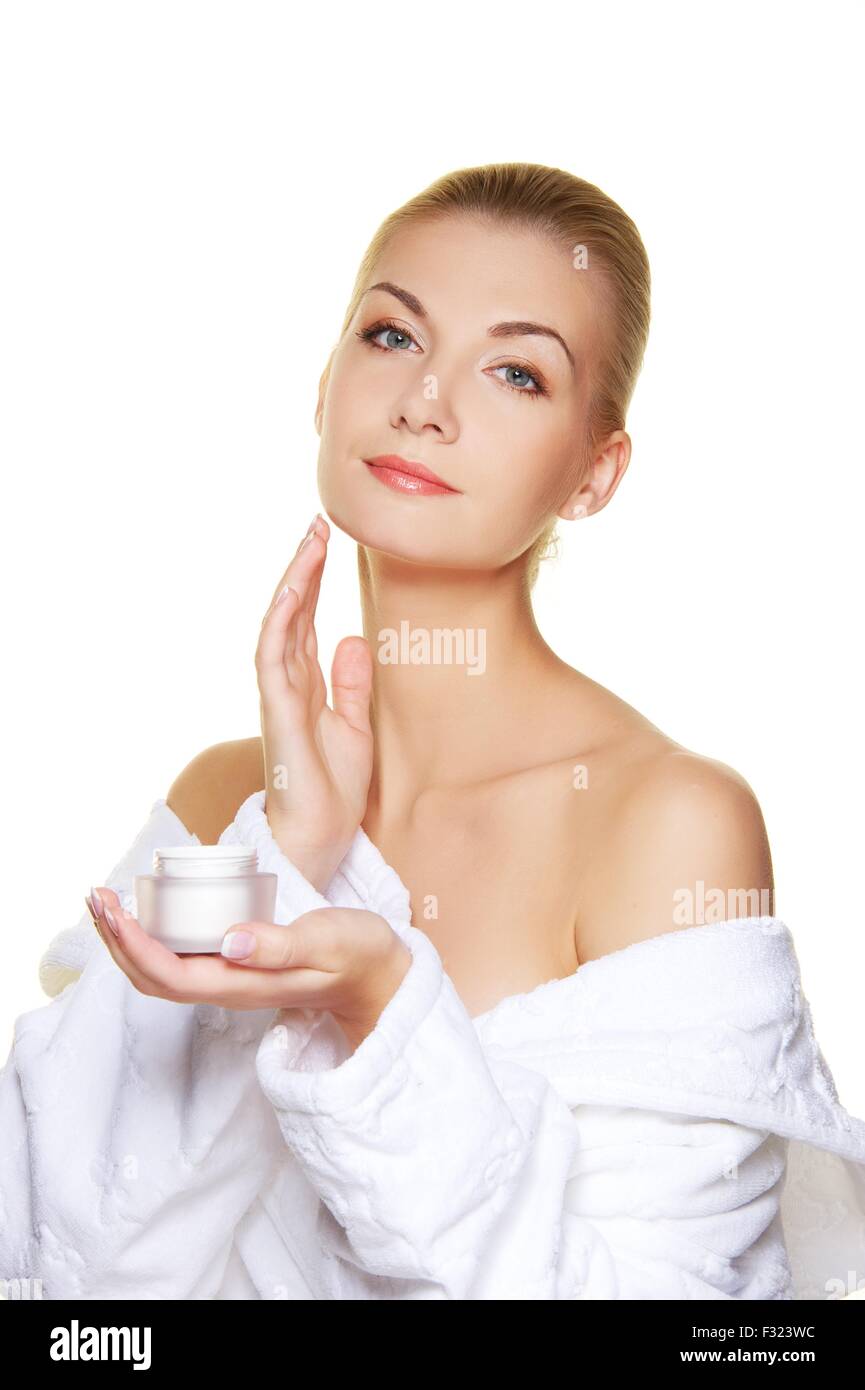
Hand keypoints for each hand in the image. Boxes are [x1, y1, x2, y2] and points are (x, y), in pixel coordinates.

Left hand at [85, 887, 411, 1051]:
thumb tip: (230, 941)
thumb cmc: (355, 954)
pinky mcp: (238, 967)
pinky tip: (150, 913)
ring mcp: (231, 980)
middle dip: (116, 941)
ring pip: (161, 971)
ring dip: (127, 940)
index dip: (130, 945)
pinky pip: (180, 960)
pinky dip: (152, 938)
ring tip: (106, 903)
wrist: (380, 977)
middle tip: (94, 897)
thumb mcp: (325, 941)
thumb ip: (280, 945)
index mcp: (240, 984)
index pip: (166, 973)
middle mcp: (227, 988)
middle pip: (151, 978)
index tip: (111, 908)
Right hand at [256, 512, 374, 891]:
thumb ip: (352, 684)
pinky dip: (280, 624)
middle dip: (303, 568)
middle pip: (291, 613)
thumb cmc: (333, 788)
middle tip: (318, 524)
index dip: (315, 581)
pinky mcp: (277, 712)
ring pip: (279, 626)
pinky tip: (291, 594)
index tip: (328, 543)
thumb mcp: (356, 726)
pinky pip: (272, 659)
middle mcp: (287, 683)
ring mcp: (278, 695)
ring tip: (308, 545)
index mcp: (306, 684)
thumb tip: (355, 639)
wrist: (320, 835)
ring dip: (292, 584)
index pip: (307, 621)